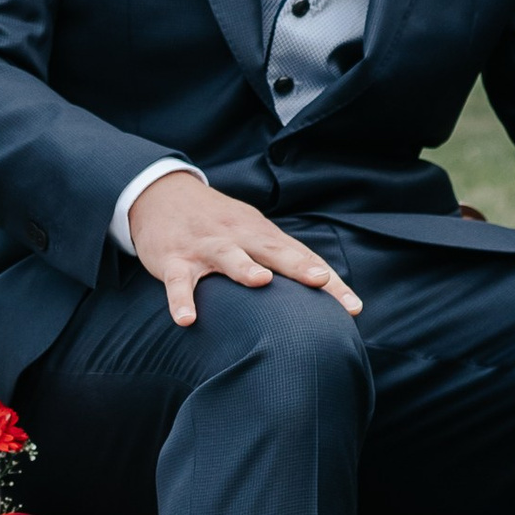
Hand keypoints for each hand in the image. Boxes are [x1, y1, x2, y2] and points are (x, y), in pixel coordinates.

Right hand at [127, 172, 362, 331]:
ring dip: (243, 267)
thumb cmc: (218, 223)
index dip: (329, 282)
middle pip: (271, 250)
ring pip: (227, 256)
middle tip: (321, 280)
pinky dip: (181, 299)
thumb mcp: (251, 232)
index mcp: (261, 234)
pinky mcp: (174, 258)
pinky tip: (187, 320)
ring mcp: (206, 247)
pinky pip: (178, 281)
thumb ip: (281, 258)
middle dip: (297, 265)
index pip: (301, 258)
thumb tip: (325, 290)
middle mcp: (238, 237)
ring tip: (260, 281)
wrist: (161, 194)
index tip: (353, 307)